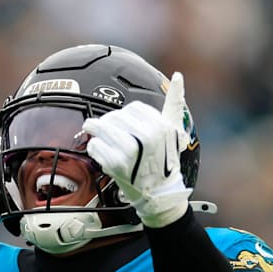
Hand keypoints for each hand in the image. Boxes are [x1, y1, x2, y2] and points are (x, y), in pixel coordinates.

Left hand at [82, 71, 192, 226]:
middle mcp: (146, 137)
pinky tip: (101, 153)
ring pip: (101, 127)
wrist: (160, 195)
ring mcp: (130, 151)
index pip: (132, 108)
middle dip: (107, 123)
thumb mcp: (174, 131)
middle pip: (114, 116)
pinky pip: (95, 146)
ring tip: (95, 135)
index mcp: (160, 126)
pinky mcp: (116, 164)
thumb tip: (178, 76)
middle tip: (105, 131)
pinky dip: (94, 148)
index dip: (124, 117)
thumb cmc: (165, 163)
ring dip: (95, 131)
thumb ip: (174, 103)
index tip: (123, 126)